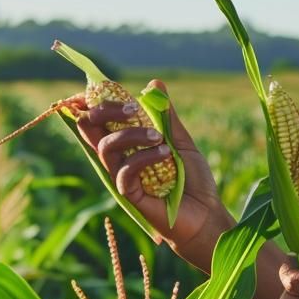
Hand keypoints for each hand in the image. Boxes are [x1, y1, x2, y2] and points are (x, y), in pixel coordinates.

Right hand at [76, 79, 227, 248]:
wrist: (207, 215)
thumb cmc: (193, 181)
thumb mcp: (181, 141)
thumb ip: (166, 116)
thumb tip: (154, 83)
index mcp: (128, 146)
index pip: (100, 121)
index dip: (95, 102)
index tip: (107, 87)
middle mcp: (120, 160)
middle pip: (91, 130)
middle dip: (104, 112)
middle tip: (132, 110)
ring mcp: (122, 178)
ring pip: (106, 147)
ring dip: (131, 134)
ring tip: (159, 137)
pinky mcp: (130, 195)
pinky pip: (124, 171)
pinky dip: (144, 157)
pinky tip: (166, 154)